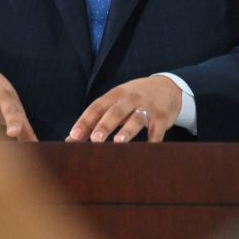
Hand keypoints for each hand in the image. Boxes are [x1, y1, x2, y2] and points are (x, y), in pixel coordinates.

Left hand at [66, 76, 181, 142]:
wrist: (167, 87)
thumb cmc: (134, 99)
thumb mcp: (116, 102)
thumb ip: (96, 119)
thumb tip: (70, 139)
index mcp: (116, 95)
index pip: (97, 106)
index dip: (85, 121)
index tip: (73, 135)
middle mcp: (131, 98)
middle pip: (116, 111)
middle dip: (105, 125)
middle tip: (94, 139)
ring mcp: (148, 107)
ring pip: (136, 118)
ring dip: (127, 130)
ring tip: (118, 142)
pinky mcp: (162, 117)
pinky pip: (157, 130)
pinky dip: (153, 141)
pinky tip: (147, 151)